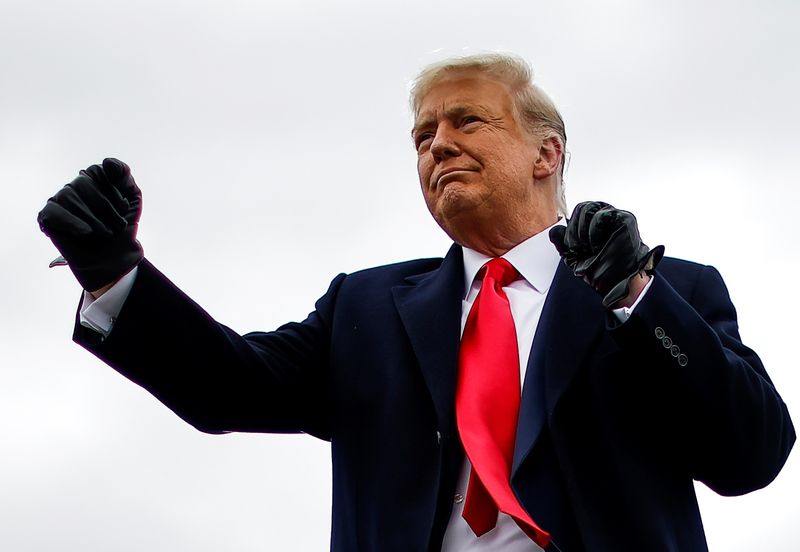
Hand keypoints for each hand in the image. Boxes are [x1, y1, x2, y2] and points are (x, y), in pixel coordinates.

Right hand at [37, 158, 143, 291]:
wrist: (115, 258)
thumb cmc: (122, 227)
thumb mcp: (132, 197)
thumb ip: (123, 175)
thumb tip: (107, 162)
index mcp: (92, 178)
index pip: (98, 172)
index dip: (114, 192)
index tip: (124, 208)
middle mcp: (74, 186)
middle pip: (84, 183)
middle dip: (105, 207)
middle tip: (116, 226)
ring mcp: (60, 201)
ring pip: (70, 197)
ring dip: (93, 219)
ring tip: (105, 233)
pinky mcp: (48, 217)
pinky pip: (54, 211)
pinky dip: (71, 222)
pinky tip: (85, 232)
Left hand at [549, 201, 663, 307]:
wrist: (619, 283)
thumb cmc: (603, 272)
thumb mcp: (575, 259)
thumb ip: (563, 244)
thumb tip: (554, 231)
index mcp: (593, 224)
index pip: (576, 215)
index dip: (570, 232)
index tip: (576, 250)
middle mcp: (604, 218)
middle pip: (580, 209)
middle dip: (574, 233)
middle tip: (582, 250)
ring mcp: (614, 217)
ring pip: (587, 209)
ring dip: (582, 233)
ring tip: (591, 248)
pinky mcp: (624, 219)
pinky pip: (601, 215)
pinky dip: (594, 232)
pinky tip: (598, 245)